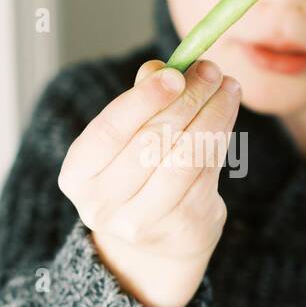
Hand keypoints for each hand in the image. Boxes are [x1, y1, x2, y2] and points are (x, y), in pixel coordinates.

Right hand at [57, 57, 240, 306]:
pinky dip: (221, 137)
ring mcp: (143, 222)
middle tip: (210, 71)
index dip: (143, 100)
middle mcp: (103, 205)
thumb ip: (139, 101)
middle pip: (152, 143)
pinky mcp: (182, 227)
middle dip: (187, 100)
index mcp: (78, 176)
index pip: (109, 131)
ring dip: (212, 115)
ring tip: (226, 86)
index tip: (175, 73)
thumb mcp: (125, 138)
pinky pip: (207, 172)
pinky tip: (226, 112)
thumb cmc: (136, 171)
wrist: (154, 238)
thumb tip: (159, 68)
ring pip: (185, 158)